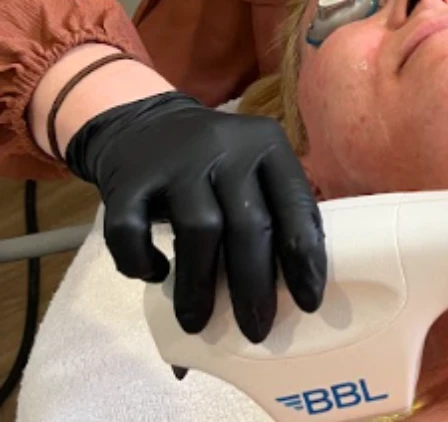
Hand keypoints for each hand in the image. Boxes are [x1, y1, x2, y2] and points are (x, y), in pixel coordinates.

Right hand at [65, 92, 325, 342]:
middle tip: (257, 330)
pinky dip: (141, 260)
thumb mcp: (256, 169)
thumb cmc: (218, 164)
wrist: (146, 124)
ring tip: (199, 323)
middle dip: (254, 286)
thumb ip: (276, 213)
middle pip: (249, 225)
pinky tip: (155, 275)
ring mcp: (177, 161)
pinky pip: (132, 229)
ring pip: (197, 229)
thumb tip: (298, 294)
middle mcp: (227, 149)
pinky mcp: (130, 178)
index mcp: (268, 147)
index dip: (305, 259)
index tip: (309, 304)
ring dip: (199, 285)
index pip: (296, 207)